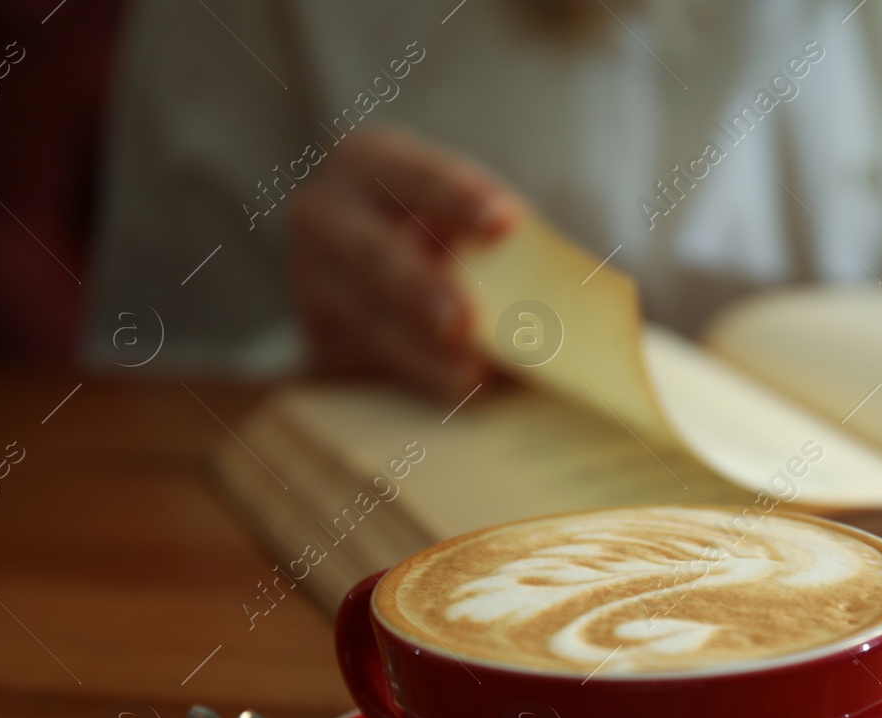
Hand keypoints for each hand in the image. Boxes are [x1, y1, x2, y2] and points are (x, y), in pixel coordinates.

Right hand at [288, 126, 519, 397]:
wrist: (368, 269)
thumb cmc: (442, 231)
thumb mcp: (458, 215)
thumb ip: (497, 239)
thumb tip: (571, 296)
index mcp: (370, 162)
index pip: (417, 176)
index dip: (459, 198)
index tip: (506, 222)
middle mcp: (326, 214)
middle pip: (376, 254)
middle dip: (422, 290)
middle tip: (464, 323)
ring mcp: (310, 281)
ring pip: (368, 320)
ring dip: (422, 353)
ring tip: (470, 376)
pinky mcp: (318, 339)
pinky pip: (365, 363)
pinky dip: (414, 378)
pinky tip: (454, 390)